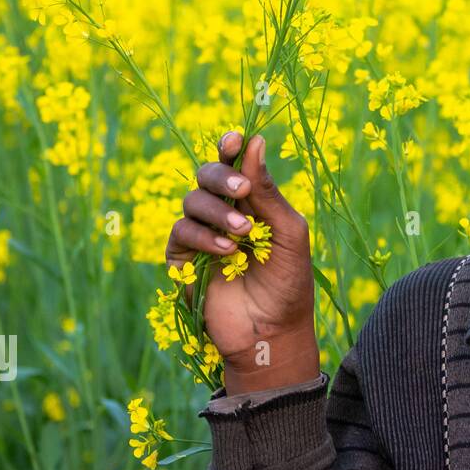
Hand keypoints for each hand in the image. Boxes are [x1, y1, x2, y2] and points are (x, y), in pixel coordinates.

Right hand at [165, 132, 319, 392]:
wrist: (273, 331)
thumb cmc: (289, 282)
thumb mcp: (288, 232)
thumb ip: (267, 191)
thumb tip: (255, 142)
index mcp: (252, 201)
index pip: (236, 164)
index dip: (230, 148)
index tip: (235, 138)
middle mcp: (224, 212)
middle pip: (206, 175)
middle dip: (220, 175)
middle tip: (240, 189)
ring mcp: (202, 234)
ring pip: (192, 201)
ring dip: (217, 211)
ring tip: (243, 233)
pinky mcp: (183, 259)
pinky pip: (181, 232)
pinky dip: (203, 236)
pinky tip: (227, 251)